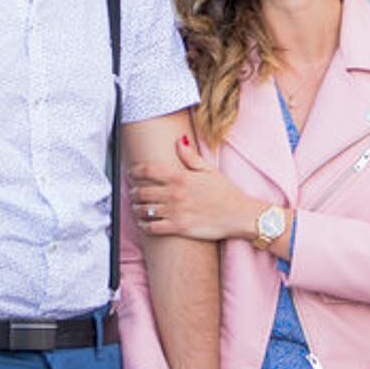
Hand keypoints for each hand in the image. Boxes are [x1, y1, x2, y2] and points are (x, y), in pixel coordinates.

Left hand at [129, 133, 255, 242]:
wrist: (237, 214)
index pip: (148, 170)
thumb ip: (190, 155)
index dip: (135, 170)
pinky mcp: (178, 228)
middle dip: (133, 191)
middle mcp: (175, 193)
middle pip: (142, 191)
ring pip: (144, 210)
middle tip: (132, 192)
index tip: (131, 172)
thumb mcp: (208, 169)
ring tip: (136, 207)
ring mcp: (175, 211)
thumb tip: (179, 141)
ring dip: (136, 208)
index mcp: (180, 176)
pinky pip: (152, 228)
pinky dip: (144, 225)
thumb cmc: (225, 192)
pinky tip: (143, 222)